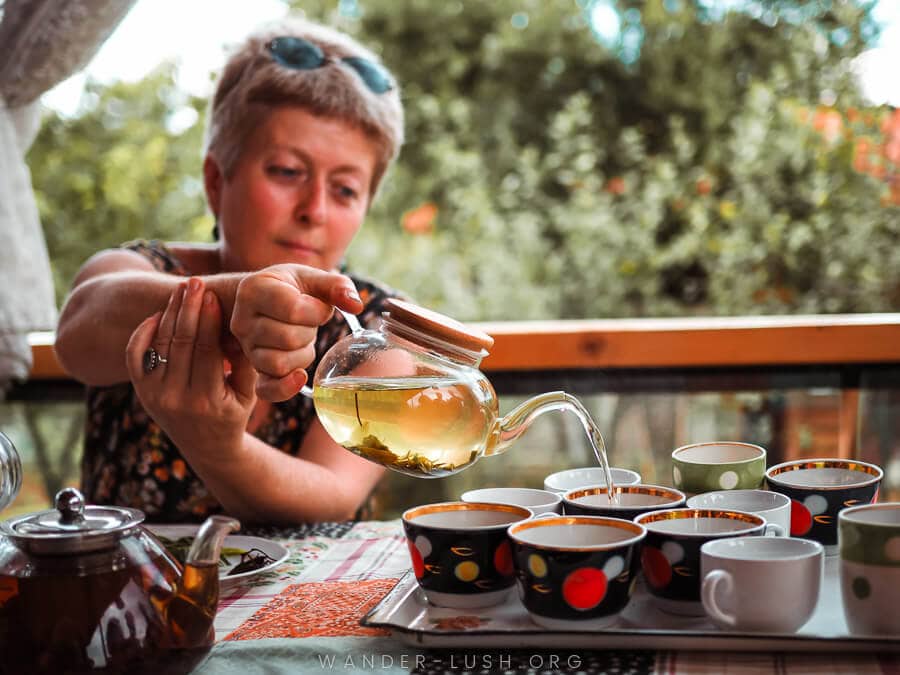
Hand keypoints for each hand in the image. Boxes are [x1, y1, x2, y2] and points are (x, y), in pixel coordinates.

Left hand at [126, 278, 257, 456]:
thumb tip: (240, 326)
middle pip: (180, 342)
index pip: (206, 350)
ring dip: (169, 312)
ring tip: (181, 290)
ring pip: (159, 343)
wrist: (205, 446)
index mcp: (207, 401)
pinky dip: (143, 332)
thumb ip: (245, 362)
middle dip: (188, 308)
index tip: (212, 295)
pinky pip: (135, 354)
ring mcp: (154, 395)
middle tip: (194, 281)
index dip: (208, 320)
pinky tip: (159, 314)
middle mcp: (175, 399)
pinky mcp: (142, 391)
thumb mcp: (249, 392)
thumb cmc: (234, 414)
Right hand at [229, 263, 363, 400]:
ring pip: (279, 364)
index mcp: (254, 289)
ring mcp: (246, 347)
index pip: (293, 309)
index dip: (316, 311)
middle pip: (287, 338)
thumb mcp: (311, 277)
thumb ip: (337, 285)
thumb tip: (356, 305)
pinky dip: (286, 388)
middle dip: (310, 331)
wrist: (263, 301)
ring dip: (302, 354)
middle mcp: (242, 320)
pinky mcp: (254, 369)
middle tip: (308, 322)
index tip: (318, 306)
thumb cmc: (290, 288)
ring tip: (302, 338)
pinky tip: (301, 377)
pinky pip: (266, 389)